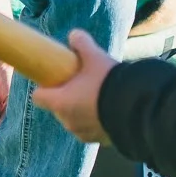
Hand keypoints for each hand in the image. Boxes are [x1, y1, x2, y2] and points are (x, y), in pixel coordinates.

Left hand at [32, 31, 116, 145]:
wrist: (137, 109)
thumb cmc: (110, 83)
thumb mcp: (95, 57)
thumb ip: (82, 44)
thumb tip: (74, 35)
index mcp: (60, 103)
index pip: (38, 97)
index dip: (45, 87)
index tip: (55, 79)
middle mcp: (68, 121)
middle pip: (59, 107)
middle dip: (67, 97)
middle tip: (82, 84)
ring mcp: (83, 133)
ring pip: (75, 119)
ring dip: (82, 110)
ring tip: (99, 96)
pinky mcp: (99, 140)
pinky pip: (92, 129)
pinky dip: (96, 120)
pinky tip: (110, 109)